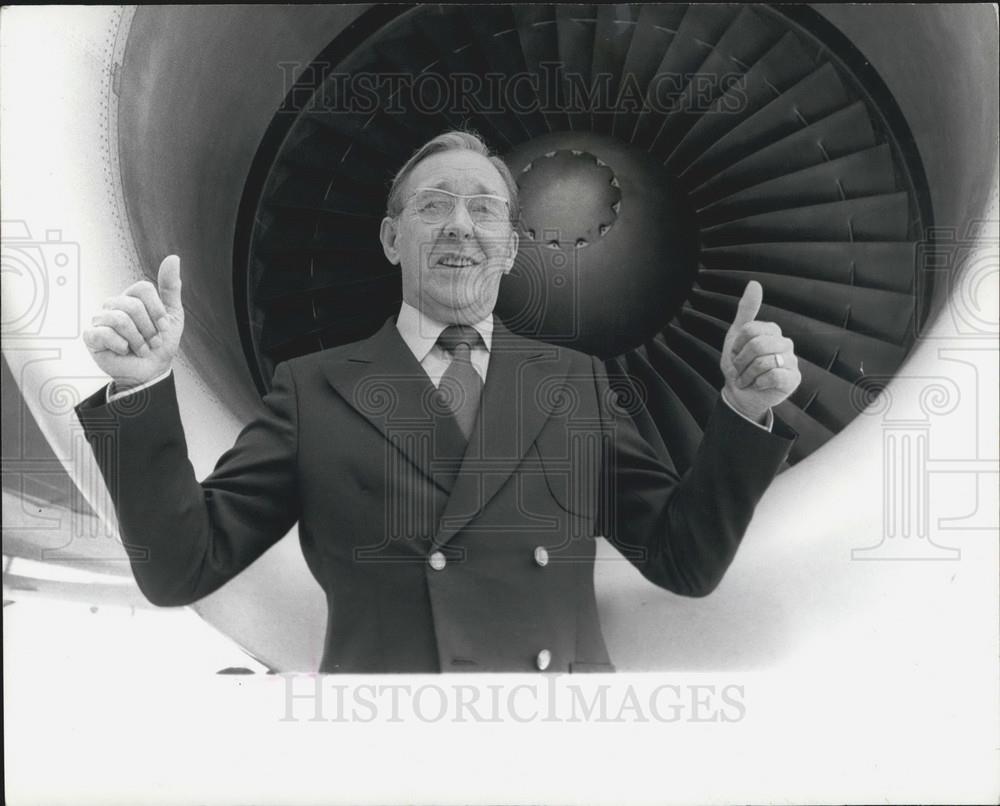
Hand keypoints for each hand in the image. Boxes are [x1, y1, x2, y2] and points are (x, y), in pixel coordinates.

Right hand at [82, 255, 183, 390]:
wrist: (151, 371)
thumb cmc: (160, 345)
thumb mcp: (172, 316)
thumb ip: (171, 288)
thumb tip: (173, 257)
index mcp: (132, 298)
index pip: (143, 288)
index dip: (157, 310)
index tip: (163, 328)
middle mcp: (114, 305)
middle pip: (133, 305)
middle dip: (149, 329)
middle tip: (152, 342)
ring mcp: (100, 320)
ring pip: (121, 319)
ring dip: (138, 340)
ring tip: (141, 349)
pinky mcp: (91, 336)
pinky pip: (105, 333)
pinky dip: (122, 346)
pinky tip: (124, 351)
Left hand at [720, 281, 800, 422]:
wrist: (740, 394)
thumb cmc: (739, 366)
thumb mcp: (736, 336)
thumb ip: (746, 310)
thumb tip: (755, 283)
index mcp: (772, 331)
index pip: (750, 329)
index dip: (737, 345)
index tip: (737, 354)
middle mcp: (785, 343)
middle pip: (757, 344)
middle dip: (741, 361)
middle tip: (741, 369)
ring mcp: (792, 361)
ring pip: (764, 361)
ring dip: (747, 374)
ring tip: (748, 379)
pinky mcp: (793, 379)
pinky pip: (774, 375)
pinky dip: (759, 382)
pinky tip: (759, 385)